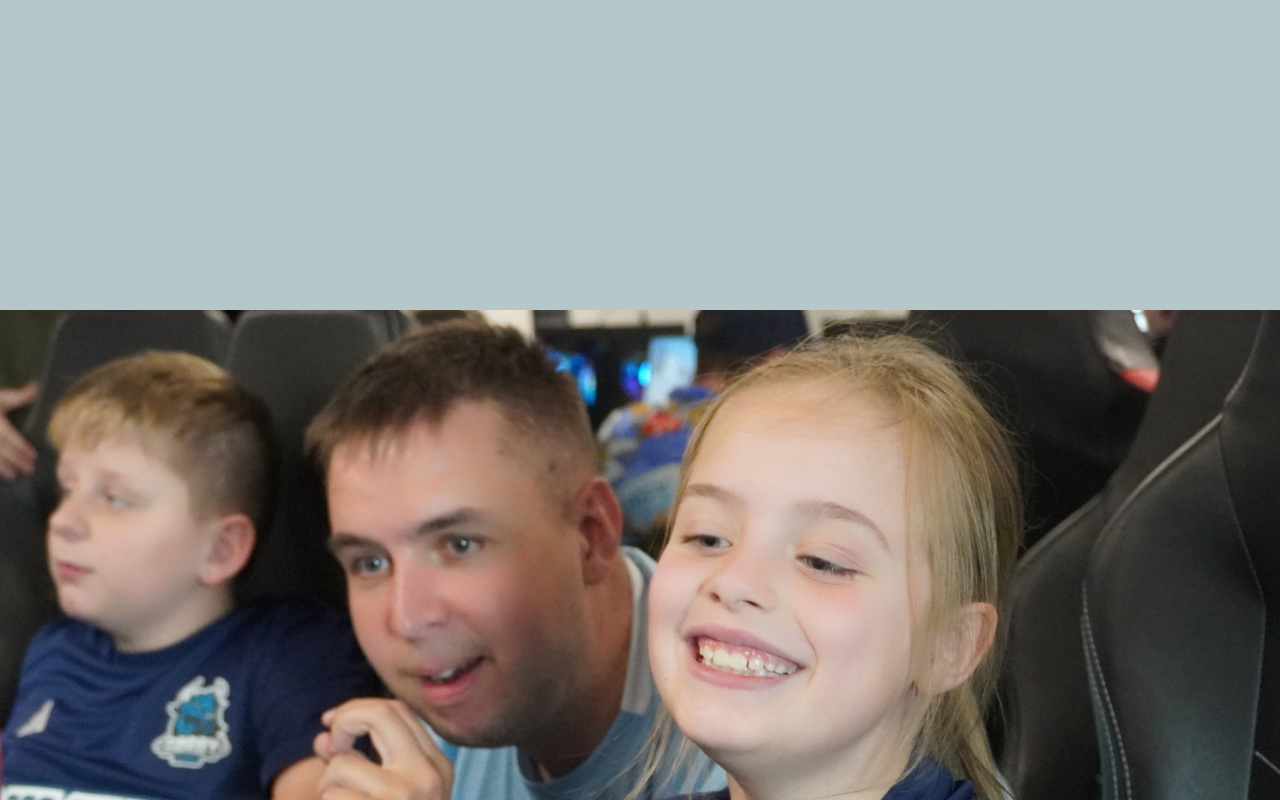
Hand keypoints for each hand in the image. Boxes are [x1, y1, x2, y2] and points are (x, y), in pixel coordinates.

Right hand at [0, 383, 38, 479]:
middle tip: (29, 469)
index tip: (34, 456)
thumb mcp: (0, 398)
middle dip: (16, 460)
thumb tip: (38, 387)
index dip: (22, 447)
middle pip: (1, 450)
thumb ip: (19, 396)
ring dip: (2, 467)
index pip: (9, 436)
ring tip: (14, 475)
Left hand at [315, 698, 453, 799]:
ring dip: (326, 783)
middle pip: (381, 713)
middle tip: (330, 749)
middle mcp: (427, 774)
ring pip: (343, 763)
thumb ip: (360, 763)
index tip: (334, 724)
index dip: (359, 709)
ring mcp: (406, 794)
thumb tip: (322, 738)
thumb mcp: (393, 791)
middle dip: (345, 721)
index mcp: (437, 766)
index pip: (399, 711)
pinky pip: (332, 794)